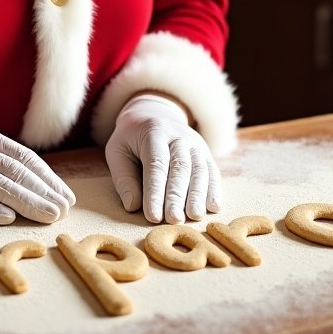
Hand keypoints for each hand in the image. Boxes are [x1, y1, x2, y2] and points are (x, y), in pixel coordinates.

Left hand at [105, 93, 221, 223]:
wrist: (154, 114)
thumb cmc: (132, 139)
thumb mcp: (117, 150)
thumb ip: (123, 178)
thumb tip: (133, 206)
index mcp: (154, 132)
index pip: (156, 164)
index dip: (155, 191)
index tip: (153, 216)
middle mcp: (178, 136)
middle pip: (180, 167)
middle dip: (177, 195)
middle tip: (174, 219)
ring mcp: (195, 144)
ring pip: (199, 169)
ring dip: (198, 195)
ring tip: (194, 217)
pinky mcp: (206, 154)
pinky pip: (212, 171)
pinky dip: (214, 190)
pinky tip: (213, 207)